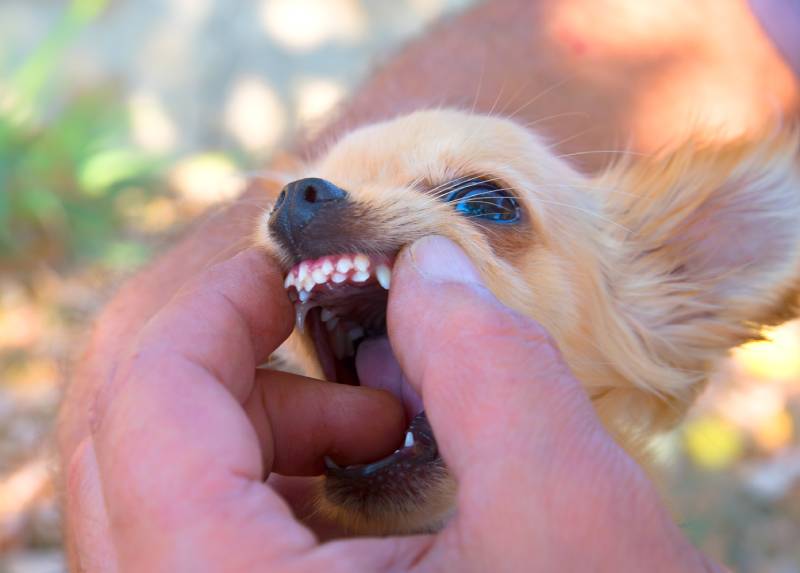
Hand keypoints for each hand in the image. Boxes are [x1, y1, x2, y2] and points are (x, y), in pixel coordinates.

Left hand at [65, 236, 721, 571]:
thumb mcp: (565, 511)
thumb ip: (485, 358)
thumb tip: (423, 261)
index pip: (148, 402)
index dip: (217, 305)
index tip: (292, 267)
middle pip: (131, 441)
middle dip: (236, 358)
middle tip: (336, 331)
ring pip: (158, 490)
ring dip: (258, 422)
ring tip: (375, 421)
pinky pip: (201, 534)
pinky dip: (270, 478)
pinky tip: (363, 476)